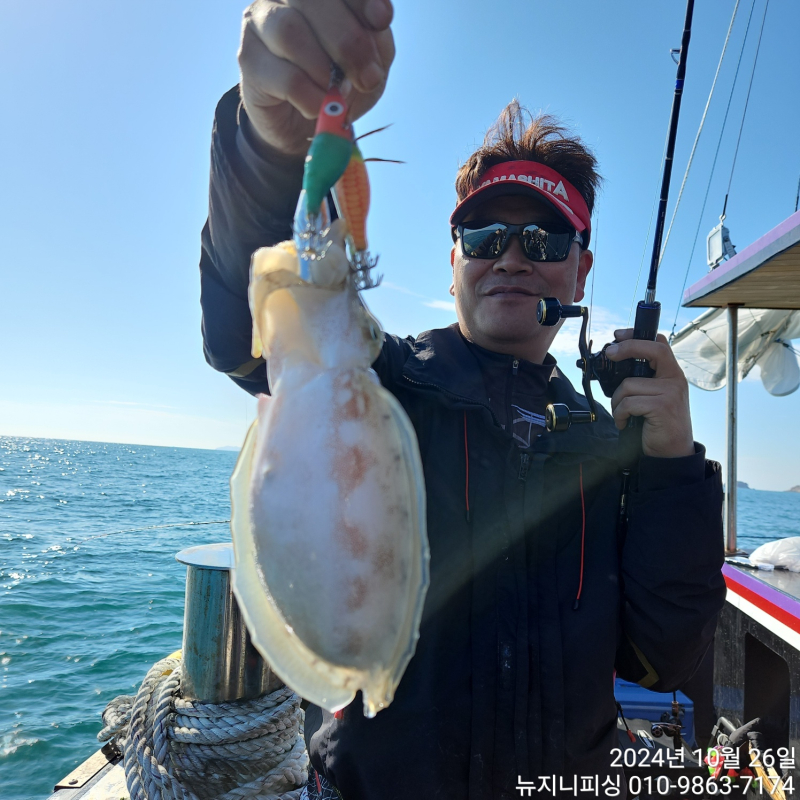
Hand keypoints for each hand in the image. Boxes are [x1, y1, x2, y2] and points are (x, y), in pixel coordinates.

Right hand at [238, 0, 394, 154]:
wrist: (302, 123)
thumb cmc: (337, 83)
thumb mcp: (368, 62)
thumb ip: (375, 42)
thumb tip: (375, 31)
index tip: (382, 21)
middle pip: (311, 0)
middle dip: (348, 41)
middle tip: (368, 78)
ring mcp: (260, 22)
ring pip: (290, 31)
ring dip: (324, 69)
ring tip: (338, 92)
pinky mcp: (248, 59)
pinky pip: (284, 76)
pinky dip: (310, 97)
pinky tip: (318, 107)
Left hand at [604, 330, 694, 458]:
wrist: (672, 452)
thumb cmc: (657, 423)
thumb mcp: (654, 396)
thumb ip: (643, 380)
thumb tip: (616, 363)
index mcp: (672, 373)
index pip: (659, 344)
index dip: (637, 336)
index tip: (618, 335)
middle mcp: (675, 379)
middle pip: (650, 350)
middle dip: (626, 348)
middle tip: (609, 354)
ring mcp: (671, 392)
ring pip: (629, 384)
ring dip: (617, 402)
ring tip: (623, 414)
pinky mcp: (662, 407)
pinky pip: (628, 403)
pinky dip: (620, 414)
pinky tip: (625, 423)